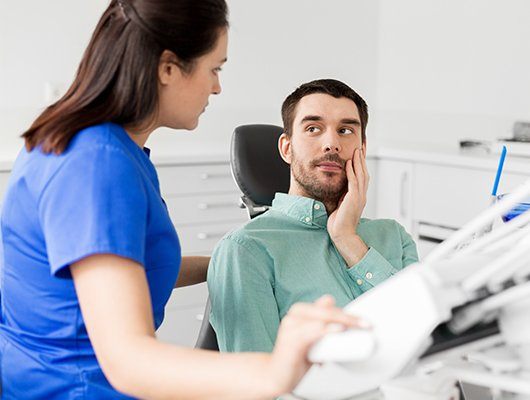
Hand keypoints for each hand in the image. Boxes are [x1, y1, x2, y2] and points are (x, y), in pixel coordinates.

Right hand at [267, 295, 365, 395]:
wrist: (275, 375)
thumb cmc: (294, 357)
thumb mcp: (314, 340)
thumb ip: (324, 327)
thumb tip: (339, 317)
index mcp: (300, 312)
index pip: (328, 305)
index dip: (347, 312)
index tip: (363, 321)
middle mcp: (294, 315)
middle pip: (326, 310)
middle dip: (349, 317)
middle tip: (365, 325)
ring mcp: (291, 326)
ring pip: (322, 317)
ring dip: (342, 321)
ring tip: (357, 326)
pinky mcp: (290, 339)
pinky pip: (312, 331)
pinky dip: (327, 329)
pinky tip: (338, 330)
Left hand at [327, 148, 369, 264]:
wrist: (342, 235)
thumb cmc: (338, 223)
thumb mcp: (341, 205)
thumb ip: (342, 195)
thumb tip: (338, 187)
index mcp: (359, 196)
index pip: (362, 176)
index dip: (361, 164)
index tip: (359, 153)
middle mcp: (361, 195)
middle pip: (364, 172)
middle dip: (363, 159)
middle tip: (361, 146)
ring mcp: (359, 197)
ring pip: (361, 175)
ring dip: (359, 161)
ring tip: (357, 150)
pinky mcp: (354, 199)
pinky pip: (354, 182)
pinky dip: (352, 171)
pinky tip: (350, 163)